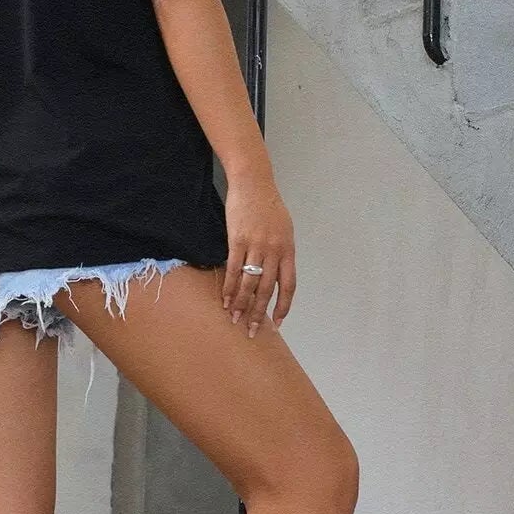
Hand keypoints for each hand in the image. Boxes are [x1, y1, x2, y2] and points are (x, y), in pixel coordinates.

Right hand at [222, 171, 294, 335]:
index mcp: (288, 250)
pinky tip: (225, 299)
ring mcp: (256, 246)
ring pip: (249, 283)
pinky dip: (229, 286)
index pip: (288, 285)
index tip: (277, 323)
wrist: (254, 182)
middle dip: (259, 313)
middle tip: (252, 330)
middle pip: (267, 289)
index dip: (283, 306)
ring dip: (241, 304)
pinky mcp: (237, 240)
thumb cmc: (269, 205)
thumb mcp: (284, 230)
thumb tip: (275, 274)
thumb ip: (281, 253)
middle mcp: (274, 251)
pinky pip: (233, 269)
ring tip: (234, 318)